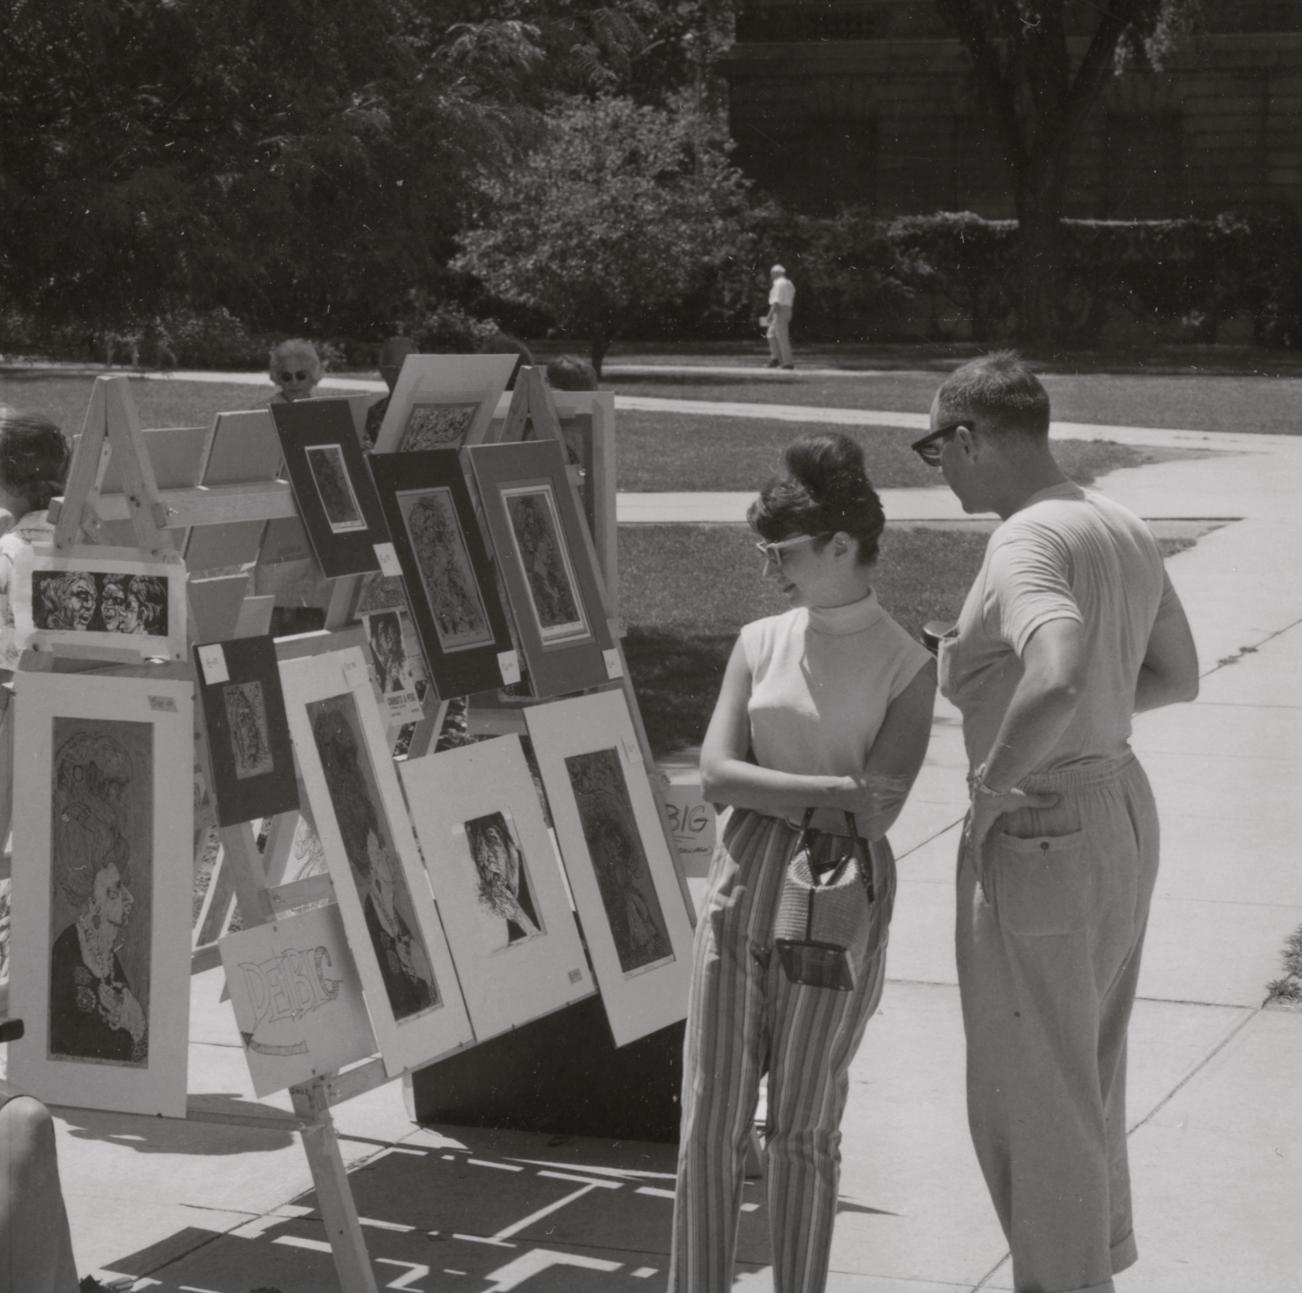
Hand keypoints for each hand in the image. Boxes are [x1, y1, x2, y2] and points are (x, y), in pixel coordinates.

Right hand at [841, 773, 909, 834]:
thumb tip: (899, 777)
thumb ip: (884, 776)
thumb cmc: (854, 782)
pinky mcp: (873, 811)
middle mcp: (878, 794)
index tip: (904, 782)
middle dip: (901, 790)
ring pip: (894, 801)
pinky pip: (888, 808)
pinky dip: (892, 805)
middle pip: (898, 793)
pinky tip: (893, 802)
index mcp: (877, 783)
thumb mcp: (868, 775)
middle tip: (904, 788)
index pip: (897, 785)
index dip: (902, 783)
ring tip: (899, 794)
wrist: (840, 794)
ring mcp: (876, 804)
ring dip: (897, 797)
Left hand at [963, 777, 1058, 895]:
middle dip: (979, 864)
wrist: (993, 785)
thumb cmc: (1005, 790)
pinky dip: (978, 864)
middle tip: (984, 880)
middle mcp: (978, 827)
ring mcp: (976, 830)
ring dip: (979, 868)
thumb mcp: (1023, 799)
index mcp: (986, 820)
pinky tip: (980, 877)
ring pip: (974, 854)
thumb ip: (1038, 801)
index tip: (986, 859)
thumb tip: (1057, 798)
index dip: (983, 848)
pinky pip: (975, 852)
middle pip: (976, 849)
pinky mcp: (978, 833)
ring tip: (983, 885)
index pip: (982, 837)